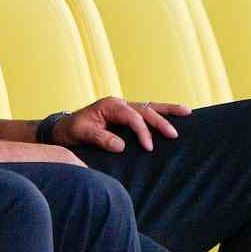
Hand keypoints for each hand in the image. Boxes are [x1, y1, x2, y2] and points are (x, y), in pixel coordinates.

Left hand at [52, 97, 190, 151]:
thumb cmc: (71, 130)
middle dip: (160, 121)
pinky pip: (146, 113)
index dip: (142, 131)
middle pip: (144, 109)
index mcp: (110, 105)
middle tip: (173, 135)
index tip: (149, 147)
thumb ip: (100, 138)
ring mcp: (123, 108)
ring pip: (149, 107)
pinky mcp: (126, 116)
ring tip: (187, 111)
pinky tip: (176, 115)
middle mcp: (119, 104)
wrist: (63, 128)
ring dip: (167, 111)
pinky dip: (160, 113)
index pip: (132, 116)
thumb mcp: (82, 133)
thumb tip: (121, 146)